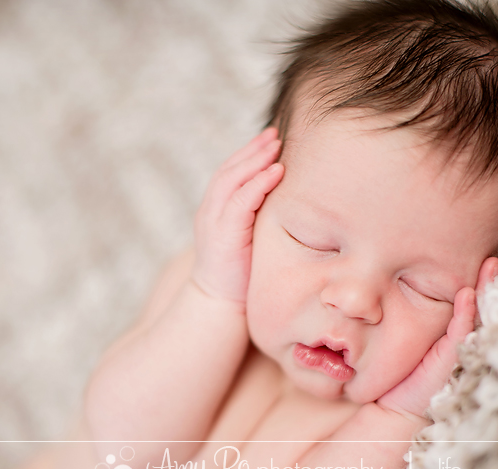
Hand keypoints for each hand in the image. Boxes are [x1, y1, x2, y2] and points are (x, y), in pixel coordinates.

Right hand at [192, 128, 283, 305]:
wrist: (219, 306)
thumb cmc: (238, 278)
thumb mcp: (247, 241)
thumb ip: (257, 220)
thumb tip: (287, 207)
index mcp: (216, 212)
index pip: (230, 174)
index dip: (249, 155)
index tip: (271, 140)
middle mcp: (210, 211)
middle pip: (230, 169)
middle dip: (253, 149)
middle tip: (276, 133)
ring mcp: (214, 221)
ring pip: (232, 178)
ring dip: (256, 159)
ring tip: (277, 145)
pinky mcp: (223, 233)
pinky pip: (241, 200)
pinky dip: (258, 183)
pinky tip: (276, 172)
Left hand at [376, 257, 497, 418]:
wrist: (397, 405)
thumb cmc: (403, 370)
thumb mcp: (406, 335)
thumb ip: (410, 312)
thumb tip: (400, 278)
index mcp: (453, 328)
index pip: (468, 296)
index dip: (477, 276)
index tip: (480, 252)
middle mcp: (461, 335)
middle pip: (479, 301)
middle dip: (488, 278)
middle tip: (492, 253)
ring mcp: (460, 345)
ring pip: (477, 313)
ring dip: (484, 289)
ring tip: (490, 265)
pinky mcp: (453, 357)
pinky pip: (461, 330)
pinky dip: (466, 313)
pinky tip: (467, 295)